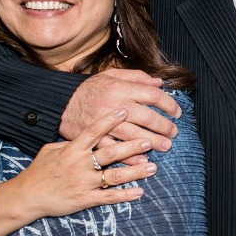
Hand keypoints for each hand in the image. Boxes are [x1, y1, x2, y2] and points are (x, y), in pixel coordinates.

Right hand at [0, 111, 158, 235]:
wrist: (28, 196)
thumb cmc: (40, 170)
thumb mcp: (51, 149)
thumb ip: (70, 141)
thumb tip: (85, 132)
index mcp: (72, 149)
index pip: (93, 131)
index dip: (109, 120)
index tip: (124, 110)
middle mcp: (80, 164)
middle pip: (111, 152)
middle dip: (132, 146)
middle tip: (150, 141)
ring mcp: (84, 182)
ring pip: (115, 175)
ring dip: (136, 171)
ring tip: (153, 166)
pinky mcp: (85, 199)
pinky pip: (109, 197)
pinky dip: (125, 195)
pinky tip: (140, 192)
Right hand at [60, 68, 179, 152]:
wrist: (59, 104)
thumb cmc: (88, 90)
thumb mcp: (110, 75)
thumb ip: (136, 77)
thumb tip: (159, 82)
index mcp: (119, 88)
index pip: (152, 95)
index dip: (169, 104)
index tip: (176, 112)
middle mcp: (113, 106)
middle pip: (146, 117)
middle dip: (164, 126)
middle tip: (173, 133)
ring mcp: (103, 125)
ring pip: (133, 136)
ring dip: (152, 143)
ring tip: (165, 146)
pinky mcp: (94, 139)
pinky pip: (114, 151)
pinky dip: (129, 158)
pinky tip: (143, 160)